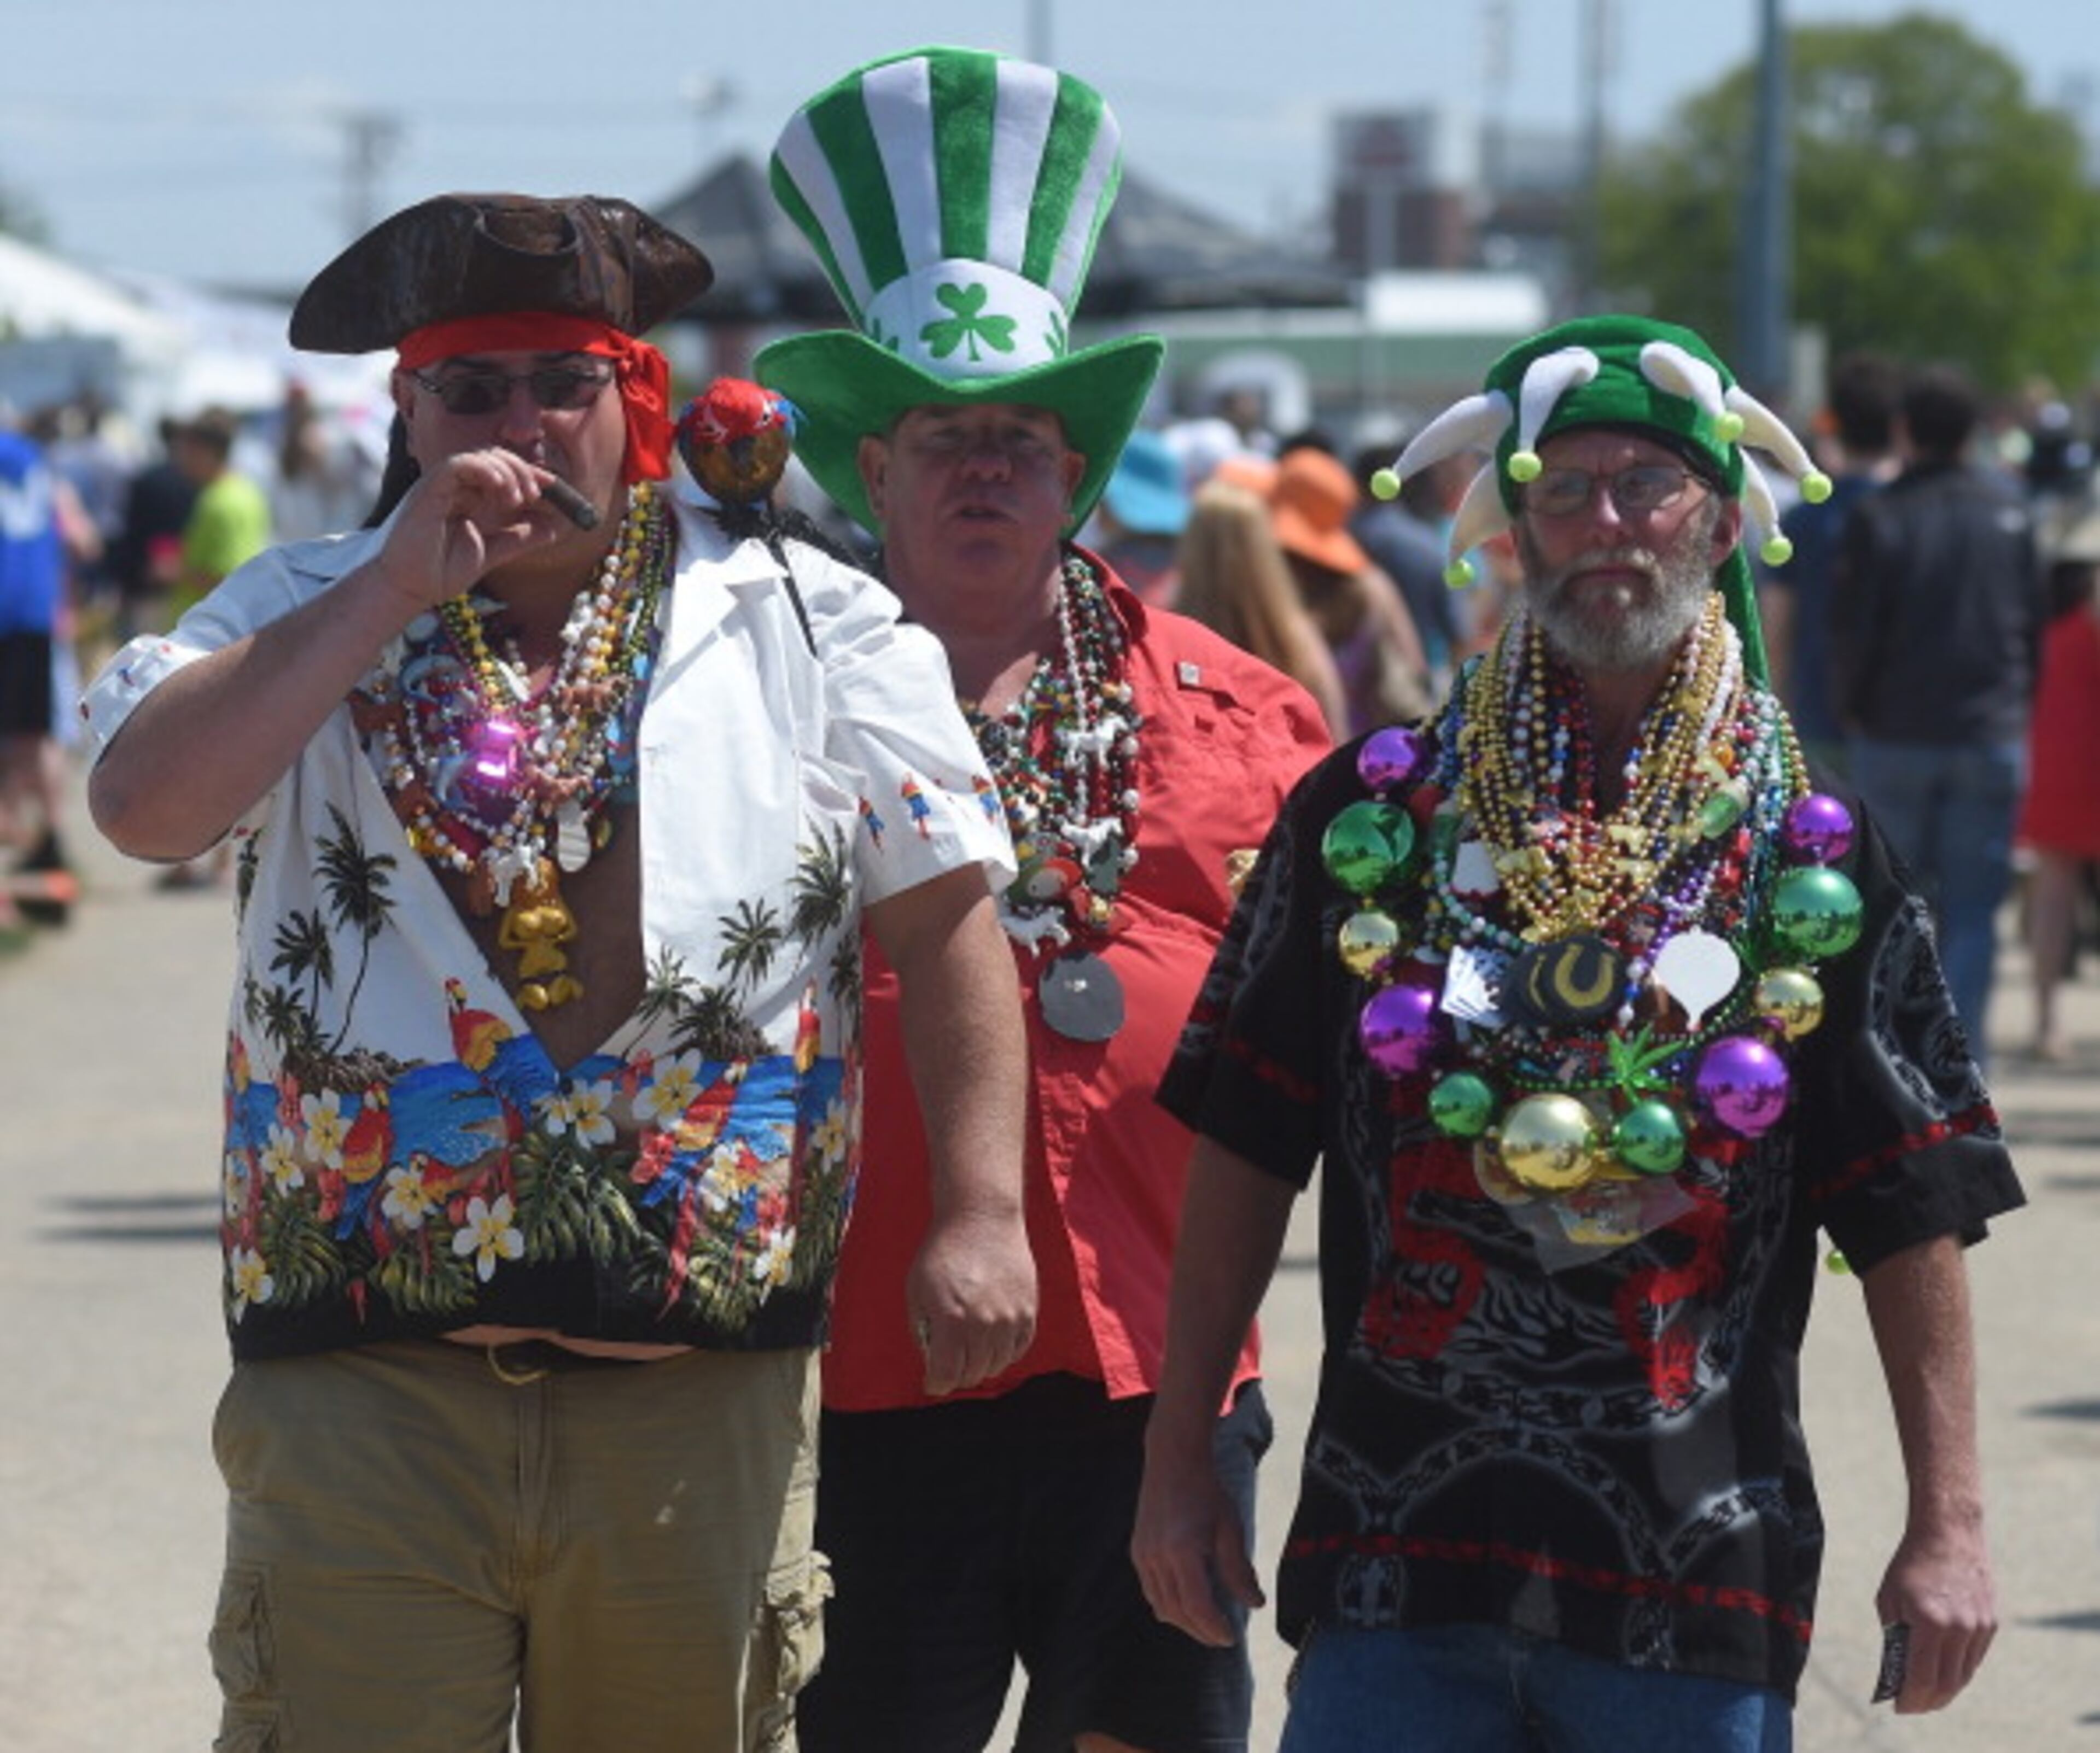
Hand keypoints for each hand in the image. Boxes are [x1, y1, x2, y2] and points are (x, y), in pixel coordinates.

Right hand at [370, 448, 583, 608]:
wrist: (411, 588)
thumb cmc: (442, 571)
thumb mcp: (493, 552)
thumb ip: (520, 538)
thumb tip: (554, 529)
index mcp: (471, 498)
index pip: (504, 473)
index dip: (531, 476)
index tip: (554, 490)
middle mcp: (456, 487)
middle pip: (495, 458)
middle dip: (523, 470)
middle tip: (536, 494)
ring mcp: (442, 486)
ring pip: (479, 456)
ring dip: (507, 471)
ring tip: (516, 498)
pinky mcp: (429, 489)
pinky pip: (458, 464)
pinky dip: (483, 470)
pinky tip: (500, 489)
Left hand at [905, 1204, 1035, 1396]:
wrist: (981, 1218)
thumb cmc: (943, 1252)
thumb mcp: (917, 1291)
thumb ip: (923, 1329)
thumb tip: (933, 1359)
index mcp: (952, 1321)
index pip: (947, 1375)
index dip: (937, 1384)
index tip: (932, 1383)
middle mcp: (984, 1324)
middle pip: (973, 1373)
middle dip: (957, 1374)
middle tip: (950, 1365)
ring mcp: (1010, 1318)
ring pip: (997, 1364)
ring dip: (981, 1364)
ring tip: (971, 1350)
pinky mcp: (1029, 1310)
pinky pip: (1018, 1348)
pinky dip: (1004, 1352)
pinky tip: (992, 1340)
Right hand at [1131, 1428, 1262, 1646]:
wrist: (1173, 1461)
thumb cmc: (1207, 1492)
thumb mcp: (1231, 1529)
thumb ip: (1240, 1571)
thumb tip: (1255, 1605)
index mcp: (1183, 1551)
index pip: (1197, 1606)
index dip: (1214, 1628)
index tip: (1231, 1638)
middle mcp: (1158, 1557)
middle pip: (1177, 1612)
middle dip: (1200, 1630)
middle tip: (1221, 1638)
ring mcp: (1143, 1554)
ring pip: (1160, 1605)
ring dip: (1182, 1621)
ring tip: (1205, 1625)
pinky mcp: (1137, 1550)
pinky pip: (1150, 1590)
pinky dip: (1167, 1604)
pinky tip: (1184, 1604)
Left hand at [1874, 1522, 1996, 1711]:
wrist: (1949, 1532)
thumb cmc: (1910, 1564)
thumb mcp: (1889, 1598)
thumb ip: (1895, 1634)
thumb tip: (1897, 1670)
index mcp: (1928, 1622)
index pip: (1922, 1677)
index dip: (1910, 1698)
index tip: (1898, 1707)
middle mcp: (1958, 1628)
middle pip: (1946, 1683)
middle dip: (1927, 1701)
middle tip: (1912, 1706)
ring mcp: (1979, 1627)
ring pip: (1963, 1674)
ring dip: (1945, 1690)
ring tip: (1927, 1696)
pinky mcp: (1991, 1623)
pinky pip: (1974, 1657)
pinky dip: (1959, 1670)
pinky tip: (1945, 1673)